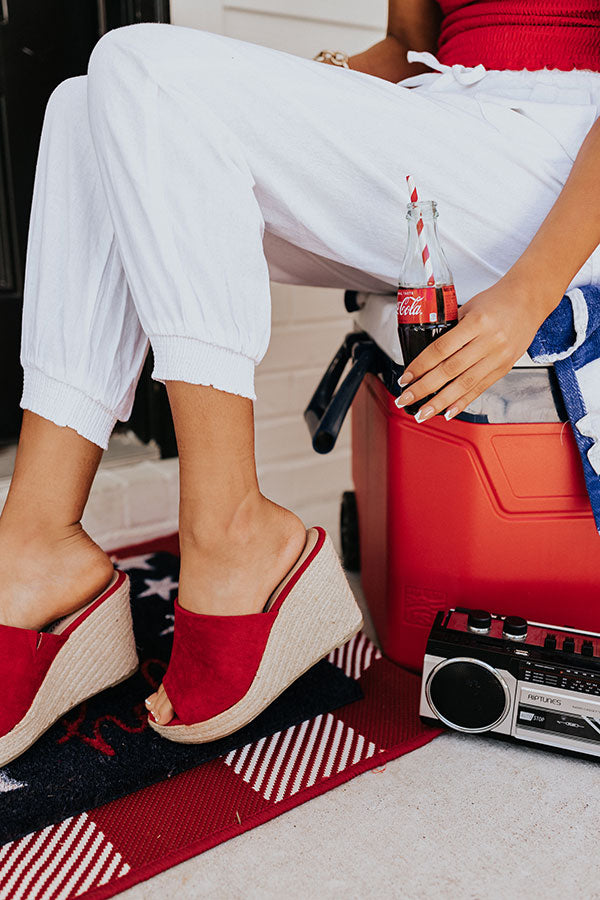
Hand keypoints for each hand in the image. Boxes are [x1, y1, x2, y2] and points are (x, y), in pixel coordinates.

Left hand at [396, 275, 551, 421]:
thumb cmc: (498, 300)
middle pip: (450, 370)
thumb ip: (450, 329)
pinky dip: (462, 402)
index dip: (420, 366)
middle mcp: (488, 342)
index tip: (406, 378)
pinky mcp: (504, 368)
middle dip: (424, 388)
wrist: (530, 300)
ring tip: (423, 413)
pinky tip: (448, 412)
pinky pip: (480, 388)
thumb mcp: (469, 307)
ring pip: (464, 384)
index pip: (441, 349)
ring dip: (440, 402)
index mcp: (476, 323)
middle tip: (405, 399)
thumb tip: (427, 351)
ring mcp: (498, 357)